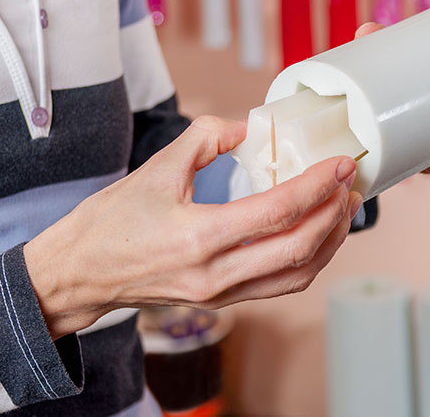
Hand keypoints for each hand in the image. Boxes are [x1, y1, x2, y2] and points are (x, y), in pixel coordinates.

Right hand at [24, 116, 362, 338]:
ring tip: (342, 210)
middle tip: (350, 184)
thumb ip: (206, 138)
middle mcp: (215, 275)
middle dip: (334, 213)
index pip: (278, 212)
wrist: (80, 274)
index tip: (341, 164)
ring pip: (296, 275)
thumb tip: (247, 127)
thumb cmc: (109, 223)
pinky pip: (278, 286)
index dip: (318, 186)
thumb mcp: (156, 168)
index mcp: (199, 238)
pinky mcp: (220, 302)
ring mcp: (220, 295)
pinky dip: (306, 261)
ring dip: (328, 242)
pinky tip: (314, 236)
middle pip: (299, 248)